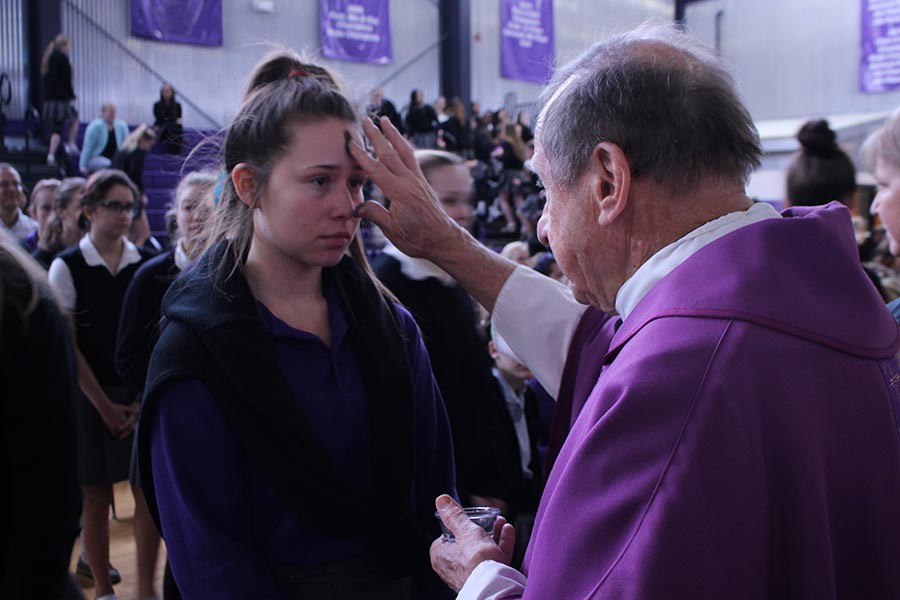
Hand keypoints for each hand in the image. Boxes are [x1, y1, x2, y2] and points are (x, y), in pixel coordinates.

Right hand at [99, 401, 138, 438]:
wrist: (105, 407)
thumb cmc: (115, 407)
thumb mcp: (124, 408)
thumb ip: (131, 410)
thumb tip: (138, 410)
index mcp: (124, 420)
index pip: (131, 427)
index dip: (132, 427)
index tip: (132, 427)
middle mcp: (120, 424)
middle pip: (126, 431)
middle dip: (127, 431)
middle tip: (127, 432)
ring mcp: (114, 426)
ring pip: (120, 433)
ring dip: (121, 432)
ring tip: (122, 433)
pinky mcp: (109, 426)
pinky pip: (114, 433)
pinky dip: (116, 433)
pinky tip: (117, 431)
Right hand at [347, 116, 464, 259]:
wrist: (442, 239)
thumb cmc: (417, 238)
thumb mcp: (392, 230)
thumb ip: (374, 215)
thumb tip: (357, 207)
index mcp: (399, 192)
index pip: (376, 169)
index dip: (361, 155)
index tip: (351, 142)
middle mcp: (409, 182)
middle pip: (389, 153)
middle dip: (376, 135)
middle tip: (366, 120)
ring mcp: (418, 180)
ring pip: (404, 151)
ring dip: (393, 134)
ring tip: (385, 120)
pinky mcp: (422, 182)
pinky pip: (411, 159)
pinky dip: (404, 146)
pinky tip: (399, 141)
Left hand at [430, 494, 515, 591]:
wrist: (494, 584)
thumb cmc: (474, 560)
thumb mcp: (465, 530)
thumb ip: (454, 515)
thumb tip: (441, 500)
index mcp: (441, 557)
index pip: (444, 538)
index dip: (455, 528)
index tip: (465, 518)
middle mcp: (453, 568)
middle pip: (467, 543)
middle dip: (480, 529)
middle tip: (488, 518)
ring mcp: (471, 573)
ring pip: (483, 550)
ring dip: (493, 534)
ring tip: (501, 521)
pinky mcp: (487, 578)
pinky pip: (494, 558)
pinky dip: (501, 544)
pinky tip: (508, 530)